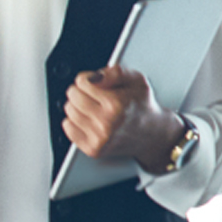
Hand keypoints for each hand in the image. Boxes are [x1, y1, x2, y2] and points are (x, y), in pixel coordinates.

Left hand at [63, 65, 185, 172]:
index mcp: (117, 104)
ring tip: (92, 107)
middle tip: (92, 95)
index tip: (95, 83)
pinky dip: (74, 121)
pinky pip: (68, 128)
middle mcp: (107, 123)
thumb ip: (115, 72)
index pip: (81, 82)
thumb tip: (93, 77)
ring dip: (76, 105)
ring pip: (69, 111)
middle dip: (80, 91)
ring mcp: (100, 138)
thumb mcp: (136, 79)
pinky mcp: (94, 149)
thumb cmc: (142, 105)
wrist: (152, 135)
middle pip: (73, 96)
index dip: (87, 79)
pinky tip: (88, 119)